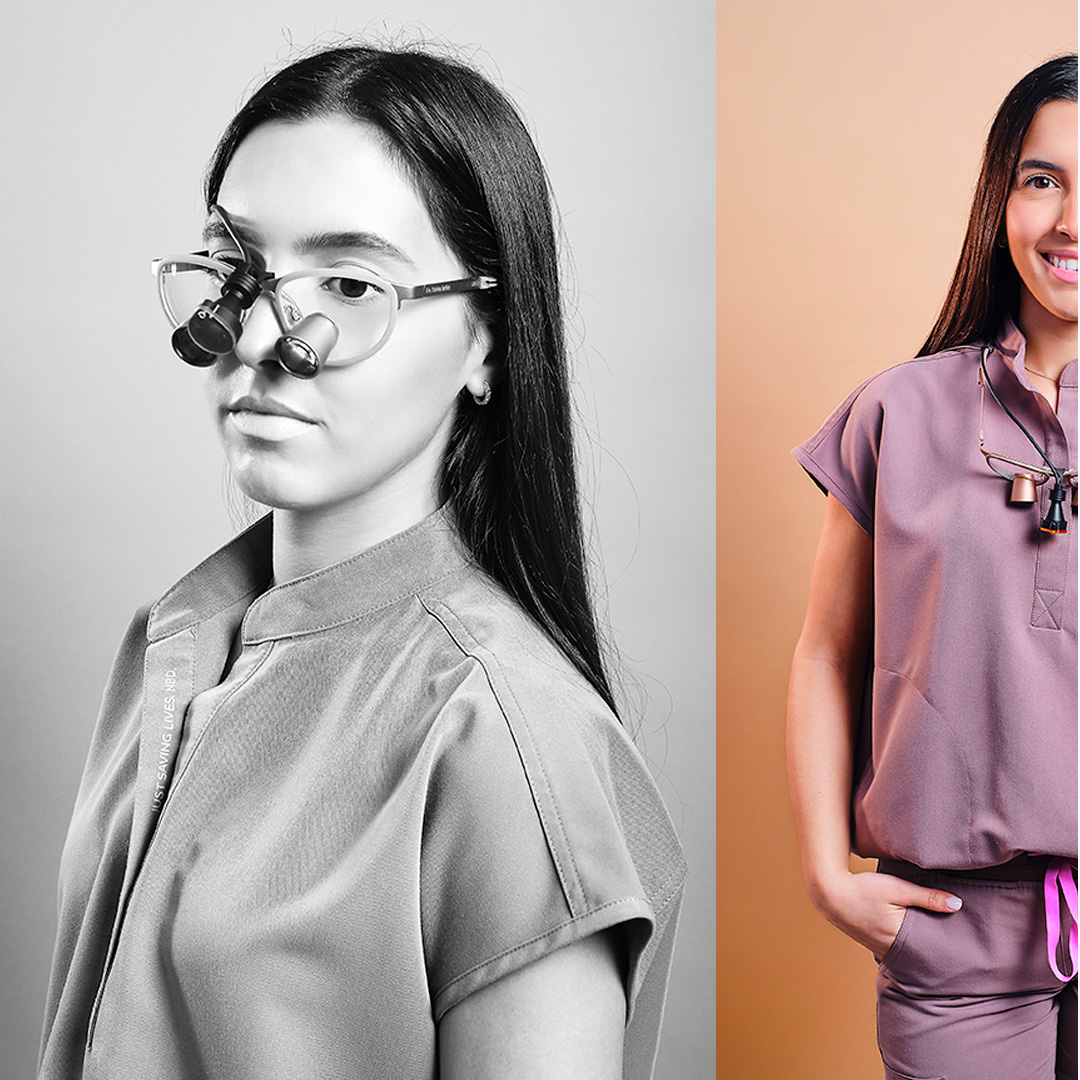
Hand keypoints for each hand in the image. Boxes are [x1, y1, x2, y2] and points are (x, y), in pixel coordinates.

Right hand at [812, 870, 962, 958]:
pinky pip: (896, 948)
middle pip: (921, 955)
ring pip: (909, 952)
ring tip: (938, 943)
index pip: (931, 950)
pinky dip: (906, 944)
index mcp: (899, 938)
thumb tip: (958, 905)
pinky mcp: (873, 942)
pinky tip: (912, 937)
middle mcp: (890, 948)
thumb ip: (926, 897)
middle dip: (936, 951)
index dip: (947, 949)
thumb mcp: (896, 888)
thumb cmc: (862, 888)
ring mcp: (880, 947)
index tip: (964, 948)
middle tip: (957, 949)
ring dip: (920, 947)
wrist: (828, 892)